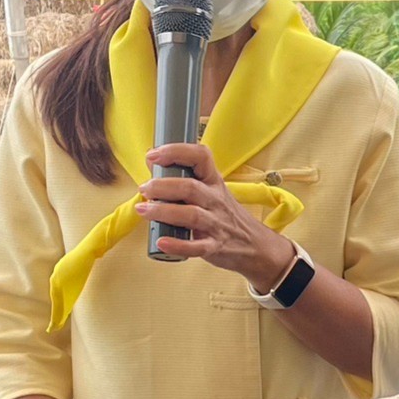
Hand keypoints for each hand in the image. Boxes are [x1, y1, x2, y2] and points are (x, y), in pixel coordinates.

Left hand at [142, 142, 292, 289]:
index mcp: (213, 181)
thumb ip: (183, 178)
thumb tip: (152, 163)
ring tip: (143, 210)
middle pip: (190, 188)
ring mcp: (216, 224)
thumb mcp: (211, 191)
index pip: (200, 156)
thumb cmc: (226, 215)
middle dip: (163, 186)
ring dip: (164, 212)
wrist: (255, 245)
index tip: (153, 155)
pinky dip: (178, 245)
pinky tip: (161, 241)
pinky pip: (196, 247)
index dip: (176, 151)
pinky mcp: (215, 247)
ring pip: (191, 215)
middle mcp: (215, 200)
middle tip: (145, 188)